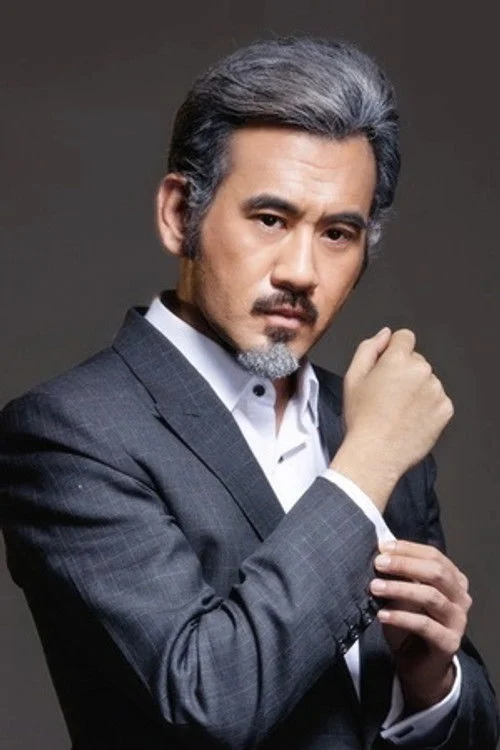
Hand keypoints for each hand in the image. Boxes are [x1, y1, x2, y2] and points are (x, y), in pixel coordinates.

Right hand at [330, 328, 453, 510]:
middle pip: (416, 361)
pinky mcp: (445, 409)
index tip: (386, 369)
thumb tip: (385, 335)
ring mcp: (436, 391)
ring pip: (427, 381)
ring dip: (416, 390)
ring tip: (398, 411)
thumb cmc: (361, 418)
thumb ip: (369, 348)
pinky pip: (437, 400)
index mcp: (398, 360)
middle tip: (387, 396)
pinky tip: (410, 419)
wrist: (376, 453)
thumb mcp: (353, 377)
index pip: (405, 337)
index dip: (393, 351)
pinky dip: (427, 407)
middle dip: (404, 372)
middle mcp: (422, 371)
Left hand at [370, 540, 471, 711]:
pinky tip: (382, 614)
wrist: (419, 666)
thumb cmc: (409, 624)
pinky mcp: (449, 642)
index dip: (408, 549)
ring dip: (400, 589)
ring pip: (430, 596)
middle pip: (435, 573)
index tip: (383, 547)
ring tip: (375, 587)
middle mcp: (460, 598)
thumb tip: (382, 554)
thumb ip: (399, 576)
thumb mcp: (402, 595)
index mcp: (453, 580)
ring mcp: (458, 621)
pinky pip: (425, 625)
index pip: (433, 556)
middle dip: (404, 564)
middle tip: (378, 563)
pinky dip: (401, 617)